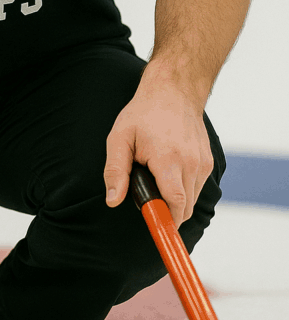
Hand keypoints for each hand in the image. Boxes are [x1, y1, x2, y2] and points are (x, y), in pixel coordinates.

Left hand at [104, 80, 213, 230]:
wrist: (173, 91)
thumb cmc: (143, 114)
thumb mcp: (119, 138)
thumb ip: (116, 171)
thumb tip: (113, 201)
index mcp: (168, 159)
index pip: (175, 203)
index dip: (166, 221)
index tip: (157, 228)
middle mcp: (191, 163)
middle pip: (184, 207)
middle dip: (166, 210)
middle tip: (147, 193)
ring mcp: (202, 162)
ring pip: (192, 199)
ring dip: (175, 199)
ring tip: (157, 176)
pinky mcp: (208, 161)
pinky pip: (197, 187)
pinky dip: (184, 187)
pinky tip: (170, 170)